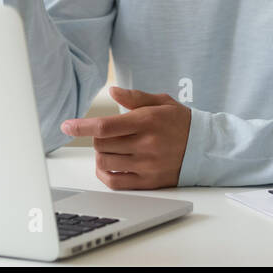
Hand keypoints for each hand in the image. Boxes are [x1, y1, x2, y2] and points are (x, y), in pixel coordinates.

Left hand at [61, 87, 191, 189]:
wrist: (206, 148)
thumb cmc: (180, 122)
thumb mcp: (161, 101)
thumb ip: (135, 97)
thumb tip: (112, 90)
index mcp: (147, 121)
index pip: (106, 126)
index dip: (82, 126)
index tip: (66, 125)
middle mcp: (146, 144)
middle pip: (101, 144)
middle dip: (96, 137)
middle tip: (106, 133)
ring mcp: (147, 165)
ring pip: (105, 162)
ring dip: (100, 154)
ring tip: (110, 147)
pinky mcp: (149, 182)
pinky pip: (115, 182)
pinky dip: (104, 173)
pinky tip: (108, 165)